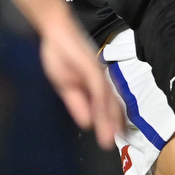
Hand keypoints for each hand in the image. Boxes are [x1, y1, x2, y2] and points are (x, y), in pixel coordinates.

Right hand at [37, 14, 125, 149]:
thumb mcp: (66, 86)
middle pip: (111, 106)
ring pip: (107, 101)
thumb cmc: (60, 55)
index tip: (114, 139)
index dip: (111, 123)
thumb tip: (87, 123)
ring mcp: (97, 74)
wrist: (56, 31)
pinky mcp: (91, 68)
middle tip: (119, 142)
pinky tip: (99, 117)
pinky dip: (100, 104)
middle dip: (114, 125)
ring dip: (109, 119)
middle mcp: (101, 80)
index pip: (107, 107)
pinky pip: (98, 89)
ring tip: (110, 137)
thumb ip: (78, 104)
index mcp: (95, 84)